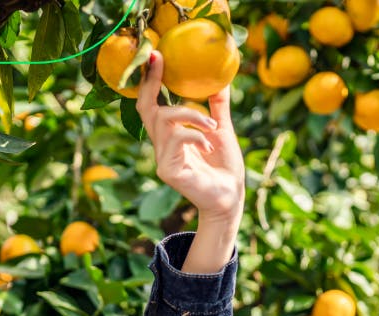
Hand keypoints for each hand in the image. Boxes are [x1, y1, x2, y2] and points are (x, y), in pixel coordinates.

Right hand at [135, 50, 245, 224]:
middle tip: (161, 61)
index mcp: (171, 135)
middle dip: (153, 83)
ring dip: (192, 115)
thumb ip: (216, 106)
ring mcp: (162, 159)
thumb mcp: (221, 129)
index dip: (150, 82)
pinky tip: (208, 146)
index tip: (155, 56)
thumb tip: (221, 78)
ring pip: (164, 120)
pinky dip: (195, 135)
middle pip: (147, 109)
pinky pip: (176, 139)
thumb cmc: (225, 167)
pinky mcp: (168, 170)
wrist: (230, 197)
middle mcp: (162, 146)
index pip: (152, 105)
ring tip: (212, 126)